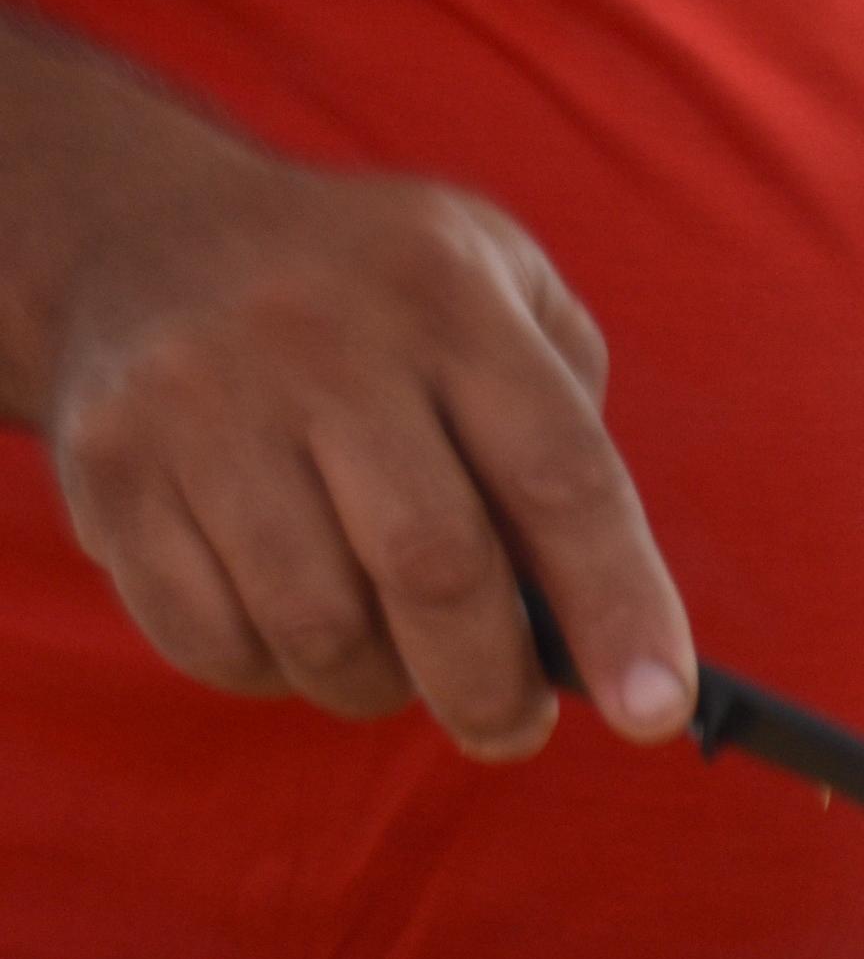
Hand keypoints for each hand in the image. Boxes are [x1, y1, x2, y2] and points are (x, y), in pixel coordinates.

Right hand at [40, 154, 693, 759]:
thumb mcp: (498, 287)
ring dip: (381, 687)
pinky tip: (296, 634)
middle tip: (514, 728)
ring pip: (321, 627)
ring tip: (401, 666)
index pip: (558, 476)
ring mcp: (200, 401)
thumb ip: (567, 425)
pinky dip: (276, 675)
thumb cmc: (375, 296)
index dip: (618, 606)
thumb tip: (601, 610)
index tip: (656, 711)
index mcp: (446, 292)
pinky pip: (214, 641)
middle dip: (493, 687)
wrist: (145, 231)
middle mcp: (319, 339)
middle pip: (436, 569)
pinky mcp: (110, 470)